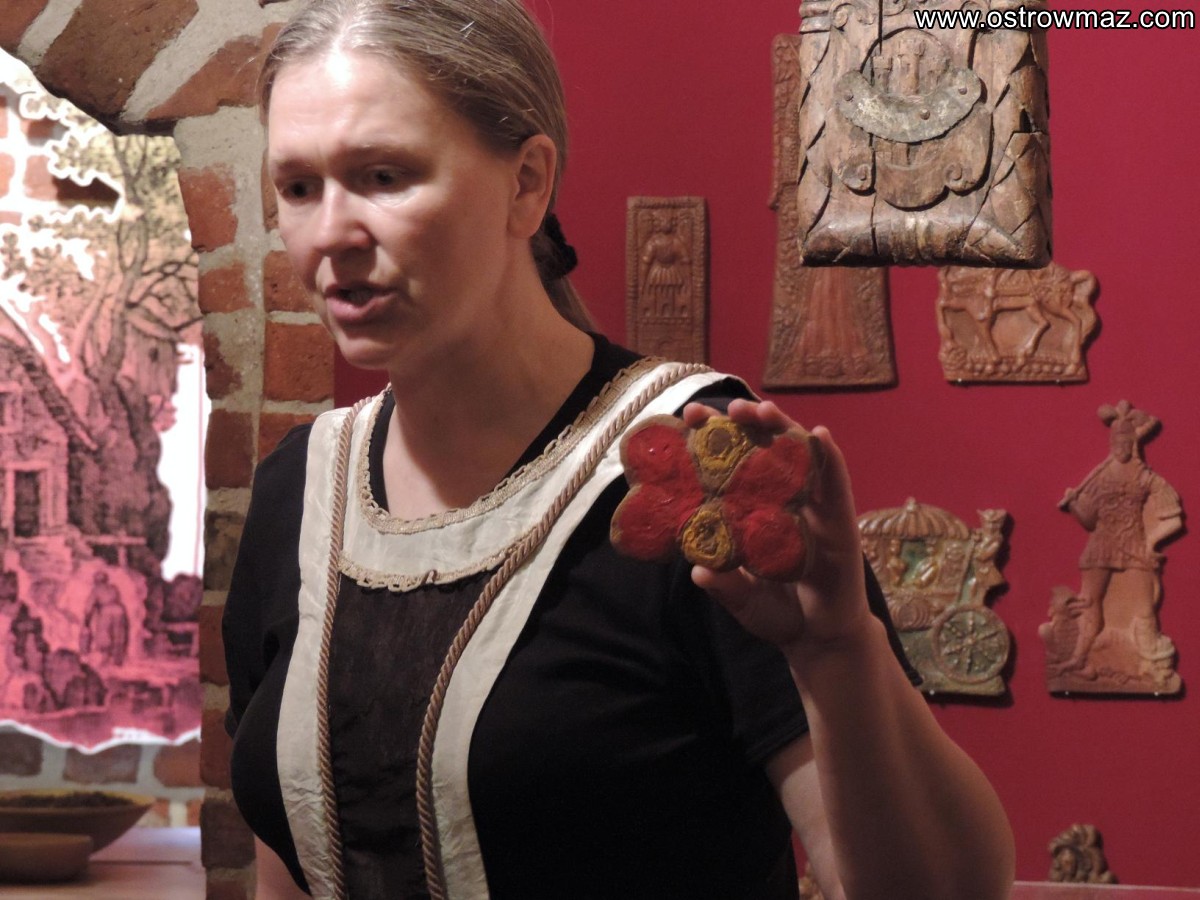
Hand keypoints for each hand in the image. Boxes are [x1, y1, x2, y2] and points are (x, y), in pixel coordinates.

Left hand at [683, 399, 872, 654]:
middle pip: (765, 450)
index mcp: (754, 510)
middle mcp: (783, 500)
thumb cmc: (778, 613)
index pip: (732, 465)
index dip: (713, 441)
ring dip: (783, 429)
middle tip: (726, 407)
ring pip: (799, 457)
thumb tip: (699, 572)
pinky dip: (829, 458)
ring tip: (762, 409)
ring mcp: (813, 508)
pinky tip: (819, 435)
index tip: (689, 417)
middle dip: (746, 424)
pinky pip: (836, 485)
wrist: (819, 640)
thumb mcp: (742, 600)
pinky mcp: (840, 523)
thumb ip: (725, 586)